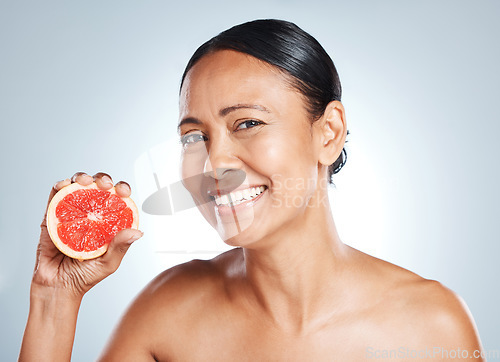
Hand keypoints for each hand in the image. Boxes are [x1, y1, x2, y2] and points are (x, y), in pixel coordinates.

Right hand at [32, 172, 143, 298]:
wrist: (56, 288)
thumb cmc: (85, 278)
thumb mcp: (108, 263)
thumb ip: (120, 247)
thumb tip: (137, 232)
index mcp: (107, 223)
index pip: (117, 200)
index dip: (122, 190)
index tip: (123, 192)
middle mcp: (91, 215)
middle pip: (98, 188)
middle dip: (103, 179)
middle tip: (105, 185)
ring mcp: (72, 214)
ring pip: (77, 187)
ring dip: (82, 177)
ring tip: (85, 181)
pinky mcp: (52, 218)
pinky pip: (54, 197)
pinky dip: (60, 186)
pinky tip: (65, 185)